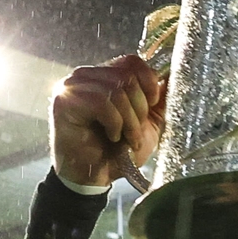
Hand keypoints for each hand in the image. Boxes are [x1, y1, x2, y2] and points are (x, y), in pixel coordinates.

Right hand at [50, 55, 165, 188]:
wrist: (95, 177)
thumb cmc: (117, 152)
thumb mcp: (147, 124)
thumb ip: (159, 101)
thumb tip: (173, 76)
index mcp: (104, 76)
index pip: (132, 61)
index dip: (149, 82)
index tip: (151, 108)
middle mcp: (86, 76)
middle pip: (126, 75)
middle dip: (139, 109)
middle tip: (134, 132)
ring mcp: (73, 86)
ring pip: (116, 89)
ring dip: (129, 120)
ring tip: (125, 138)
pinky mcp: (65, 101)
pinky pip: (102, 102)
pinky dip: (114, 123)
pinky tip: (111, 136)